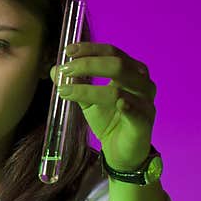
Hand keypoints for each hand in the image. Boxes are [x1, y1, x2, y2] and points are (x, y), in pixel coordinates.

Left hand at [50, 42, 155, 170]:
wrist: (121, 150)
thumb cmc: (109, 120)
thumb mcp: (87, 100)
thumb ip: (74, 83)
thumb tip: (54, 69)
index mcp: (131, 72)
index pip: (112, 52)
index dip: (90, 49)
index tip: (68, 50)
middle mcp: (142, 83)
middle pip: (118, 65)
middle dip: (88, 64)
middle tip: (65, 70)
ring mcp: (146, 102)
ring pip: (119, 89)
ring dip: (90, 88)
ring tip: (66, 89)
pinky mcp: (144, 121)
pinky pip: (135, 110)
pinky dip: (125, 104)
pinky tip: (116, 102)